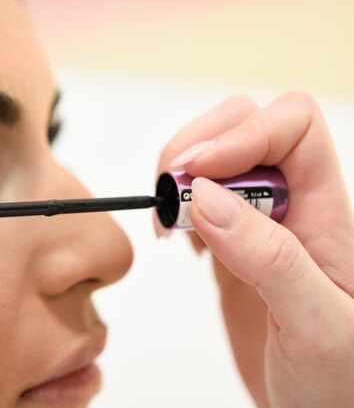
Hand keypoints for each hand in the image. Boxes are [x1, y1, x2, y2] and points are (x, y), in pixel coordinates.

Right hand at [156, 92, 353, 407]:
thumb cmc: (340, 382)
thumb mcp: (318, 327)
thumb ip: (270, 259)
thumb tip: (209, 197)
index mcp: (329, 214)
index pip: (294, 127)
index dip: (244, 134)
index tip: (199, 172)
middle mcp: (296, 208)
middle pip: (249, 125)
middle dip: (201, 148)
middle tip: (173, 196)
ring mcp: (262, 225)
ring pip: (220, 156)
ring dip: (183, 173)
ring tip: (170, 219)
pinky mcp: (233, 246)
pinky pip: (202, 198)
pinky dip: (177, 202)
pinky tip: (180, 236)